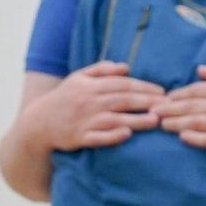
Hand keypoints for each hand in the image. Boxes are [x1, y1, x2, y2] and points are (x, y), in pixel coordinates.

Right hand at [35, 60, 163, 149]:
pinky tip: (127, 134)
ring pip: (114, 119)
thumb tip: (127, 67)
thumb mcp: (78, 78)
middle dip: (146, 101)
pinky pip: (97, 137)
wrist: (38, 123)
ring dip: (136, 120)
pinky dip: (112, 136)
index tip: (162, 92)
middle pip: (122, 100)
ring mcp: (84, 121)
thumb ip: (102, 70)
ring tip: (155, 120)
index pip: (122, 84)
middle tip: (167, 105)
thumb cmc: (63, 98)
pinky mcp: (79, 138)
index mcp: (90, 86)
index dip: (143, 87)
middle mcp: (88, 102)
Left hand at [158, 63, 205, 152]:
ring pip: (198, 122)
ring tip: (161, 125)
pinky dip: (197, 139)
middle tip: (150, 112)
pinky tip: (183, 138)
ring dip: (177, 123)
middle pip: (192, 105)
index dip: (177, 94)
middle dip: (169, 108)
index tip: (162, 97)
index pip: (197, 89)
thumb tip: (198, 69)